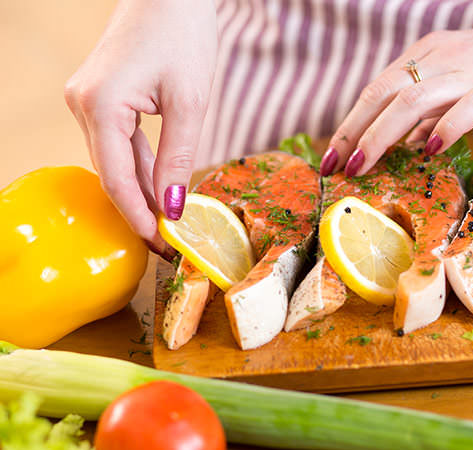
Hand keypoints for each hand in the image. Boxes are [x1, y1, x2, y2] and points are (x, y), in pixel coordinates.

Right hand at [65, 0, 216, 255]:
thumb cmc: (183, 34)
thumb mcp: (190, 103)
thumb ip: (178, 158)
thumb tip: (173, 207)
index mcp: (101, 105)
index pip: (117, 179)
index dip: (140, 217)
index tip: (162, 245)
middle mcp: (83, 104)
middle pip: (112, 172)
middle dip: (141, 209)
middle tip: (168, 243)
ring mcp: (88, 98)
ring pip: (115, 159)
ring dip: (141, 190)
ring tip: (168, 222)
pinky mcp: (101, 95)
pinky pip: (119, 141)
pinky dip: (139, 165)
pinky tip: (158, 187)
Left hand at [319, 1, 472, 176]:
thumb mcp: (462, 86)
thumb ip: (433, 112)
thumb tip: (405, 143)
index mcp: (429, 56)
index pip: (376, 90)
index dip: (349, 124)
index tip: (331, 157)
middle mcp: (442, 59)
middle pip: (383, 93)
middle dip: (353, 132)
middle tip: (334, 167)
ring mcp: (471, 73)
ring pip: (413, 100)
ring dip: (382, 135)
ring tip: (362, 165)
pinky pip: (466, 107)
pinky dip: (444, 128)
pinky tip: (428, 150)